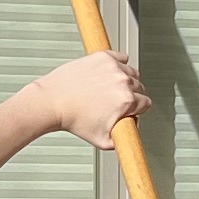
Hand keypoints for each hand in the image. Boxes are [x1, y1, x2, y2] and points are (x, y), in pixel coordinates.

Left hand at [26, 51, 145, 150]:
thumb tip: (131, 134)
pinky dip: (118, 63)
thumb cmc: (73, 119)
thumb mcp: (102, 141)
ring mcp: (112, 67)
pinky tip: (109, 73)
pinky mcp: (102, 57)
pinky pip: (121, 57)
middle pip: (139, 87)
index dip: (136, 109)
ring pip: (130, 72)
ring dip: (123, 80)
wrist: (53, 102)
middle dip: (129, 95)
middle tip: (113, 101)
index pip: (145, 103)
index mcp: (126, 101)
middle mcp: (122, 82)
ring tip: (108, 88)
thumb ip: (123, 139)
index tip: (128, 110)